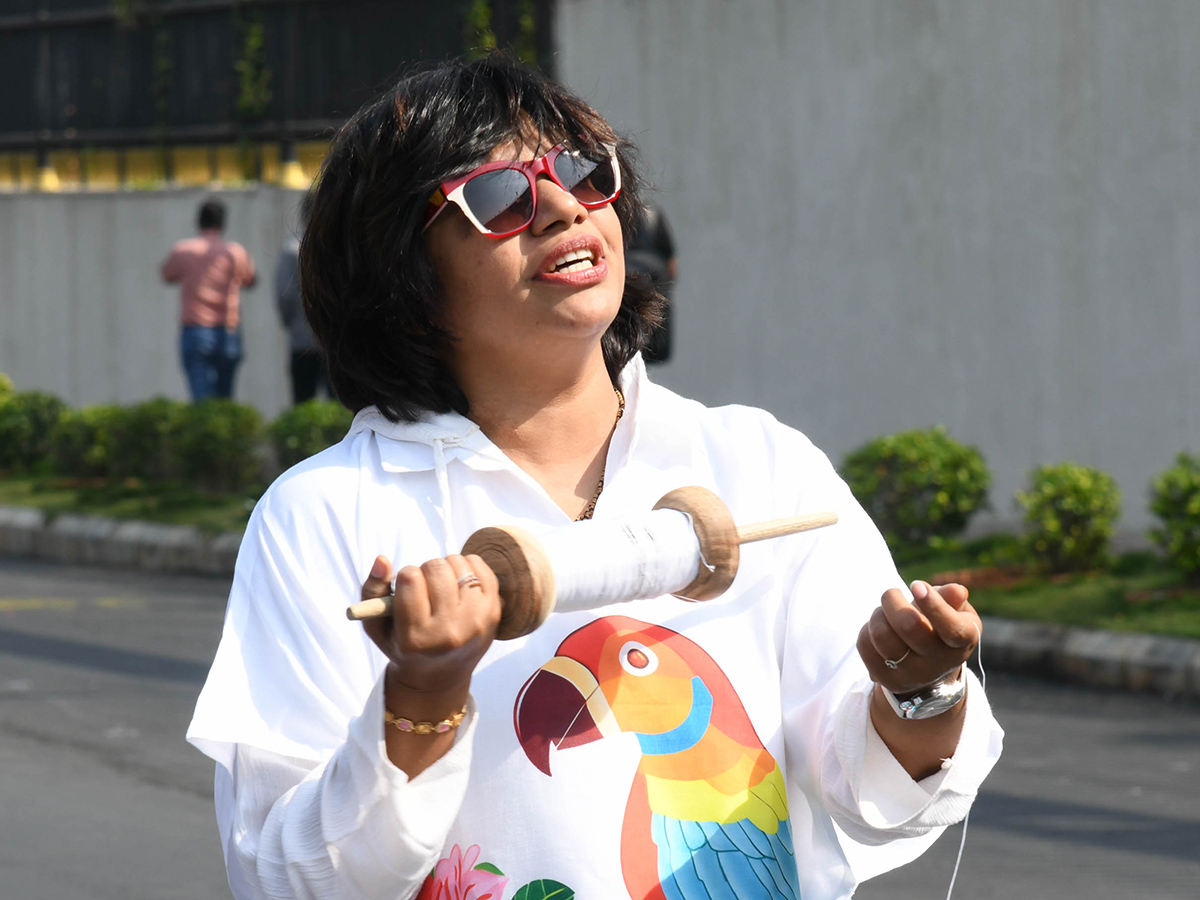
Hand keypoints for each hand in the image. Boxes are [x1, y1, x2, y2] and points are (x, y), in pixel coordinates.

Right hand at [359, 553, 501, 697]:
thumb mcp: (377, 627)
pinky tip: (459, 583)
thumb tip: (382, 559)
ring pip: (459, 563)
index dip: (406, 577)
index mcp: (417, 638)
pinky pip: (481, 567)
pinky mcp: (494, 612)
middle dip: (426, 571)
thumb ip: (372, 590)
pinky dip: (468, 566)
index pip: (410, 578)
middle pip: (435, 567)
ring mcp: (477, 622)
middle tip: (426, 589)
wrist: (440, 677)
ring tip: (442, 587)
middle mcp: (450, 632)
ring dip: (447, 567)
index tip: (408, 591)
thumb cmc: (404, 645)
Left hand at [857, 581, 979, 694]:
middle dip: (892, 599)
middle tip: (892, 593)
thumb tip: (956, 591)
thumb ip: (950, 599)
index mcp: (962, 642)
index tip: (916, 585)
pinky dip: (866, 630)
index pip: (952, 628)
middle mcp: (939, 663)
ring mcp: (912, 675)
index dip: (933, 604)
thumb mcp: (954, 611)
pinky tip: (878, 629)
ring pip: (882, 635)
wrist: (929, 666)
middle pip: (908, 625)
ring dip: (878, 614)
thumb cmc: (940, 626)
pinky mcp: (887, 680)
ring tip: (884, 612)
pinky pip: (865, 646)